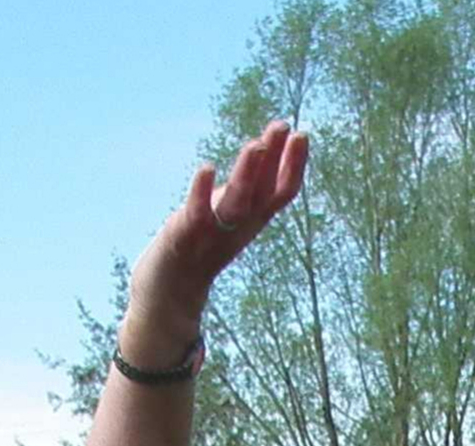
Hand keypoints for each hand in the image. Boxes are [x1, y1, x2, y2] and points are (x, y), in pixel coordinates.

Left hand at [125, 120, 310, 327]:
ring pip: (236, 203)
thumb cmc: (201, 244)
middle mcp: (240, 227)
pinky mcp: (186, 236)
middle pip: (263, 192)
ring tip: (254, 144)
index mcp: (253, 220)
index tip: (302, 134)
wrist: (171, 288)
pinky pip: (198, 214)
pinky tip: (207, 168)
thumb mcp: (230, 211)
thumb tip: (262, 150)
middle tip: (284, 127)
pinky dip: (203, 192)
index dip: (294, 165)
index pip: (282, 191)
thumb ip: (246, 186)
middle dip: (275, 160)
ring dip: (246, 175)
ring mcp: (214, 233)